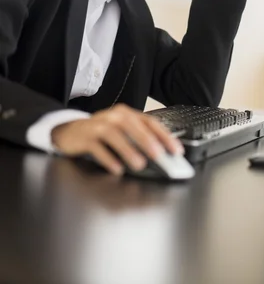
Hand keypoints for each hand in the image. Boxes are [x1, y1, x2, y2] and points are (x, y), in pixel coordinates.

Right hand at [51, 104, 183, 175]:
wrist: (69, 131)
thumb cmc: (99, 133)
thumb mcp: (120, 132)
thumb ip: (137, 139)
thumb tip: (159, 156)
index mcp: (126, 114)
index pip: (149, 122)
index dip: (164, 136)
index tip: (175, 150)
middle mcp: (113, 116)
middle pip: (133, 126)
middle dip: (148, 141)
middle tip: (159, 155)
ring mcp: (98, 125)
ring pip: (115, 135)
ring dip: (129, 150)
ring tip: (139, 164)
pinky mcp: (85, 137)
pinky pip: (98, 147)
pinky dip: (108, 158)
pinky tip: (117, 169)